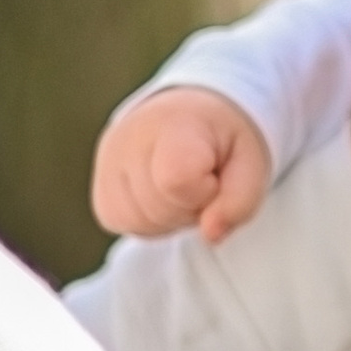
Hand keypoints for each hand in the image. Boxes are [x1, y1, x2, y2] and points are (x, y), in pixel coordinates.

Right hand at [91, 85, 272, 244]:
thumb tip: (210, 235)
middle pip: (159, 208)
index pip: (177, 180)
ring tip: (181, 187)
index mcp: (173, 123)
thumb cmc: (223, 141)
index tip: (215, 173)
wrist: (189, 116)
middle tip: (202, 181)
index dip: (206, 191)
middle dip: (190, 207)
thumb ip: (240, 201)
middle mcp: (129, 137)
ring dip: (168, 216)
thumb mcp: (252, 162)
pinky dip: (147, 220)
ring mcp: (106, 160)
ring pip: (137, 221)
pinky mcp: (98, 184)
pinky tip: (160, 195)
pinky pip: (118, 221)